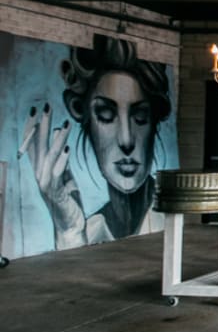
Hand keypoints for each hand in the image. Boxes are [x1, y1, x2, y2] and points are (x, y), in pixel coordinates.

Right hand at [22, 104, 86, 248]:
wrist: (70, 224)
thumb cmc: (68, 199)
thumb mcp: (65, 175)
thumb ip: (61, 158)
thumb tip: (61, 136)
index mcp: (40, 169)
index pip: (33, 144)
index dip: (33, 127)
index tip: (35, 110)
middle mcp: (38, 174)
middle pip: (38, 146)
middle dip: (42, 126)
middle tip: (45, 108)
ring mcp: (45, 184)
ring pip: (49, 157)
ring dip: (57, 139)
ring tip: (64, 124)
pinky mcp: (54, 192)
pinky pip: (57, 173)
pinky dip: (62, 160)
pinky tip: (68, 148)